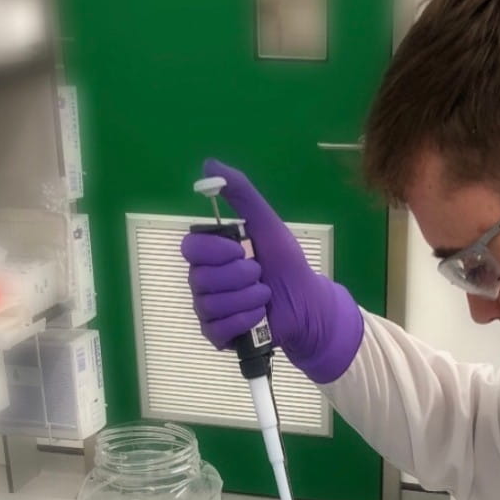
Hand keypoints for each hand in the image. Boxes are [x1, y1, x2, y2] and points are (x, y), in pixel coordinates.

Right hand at [180, 159, 363, 383]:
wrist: (308, 303)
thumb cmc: (286, 264)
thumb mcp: (268, 224)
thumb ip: (241, 194)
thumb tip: (210, 165)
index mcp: (211, 254)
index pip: (190, 248)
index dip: (217, 251)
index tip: (241, 249)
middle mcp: (203, 280)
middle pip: (200, 277)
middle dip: (240, 276)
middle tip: (260, 274)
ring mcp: (208, 309)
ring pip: (210, 303)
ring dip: (247, 298)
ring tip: (265, 295)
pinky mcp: (218, 334)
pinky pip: (217, 328)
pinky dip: (244, 320)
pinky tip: (260, 315)